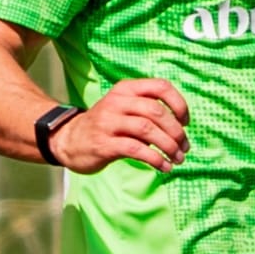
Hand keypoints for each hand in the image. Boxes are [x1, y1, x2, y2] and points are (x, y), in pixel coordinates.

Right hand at [52, 79, 191, 173]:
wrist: (69, 140)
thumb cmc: (106, 126)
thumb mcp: (124, 108)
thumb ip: (148, 111)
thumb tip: (181, 129)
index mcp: (125, 89)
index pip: (160, 86)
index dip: (179, 104)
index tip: (185, 122)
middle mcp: (117, 102)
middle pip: (156, 111)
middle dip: (176, 131)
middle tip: (184, 147)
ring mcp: (108, 122)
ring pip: (148, 129)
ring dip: (169, 146)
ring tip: (178, 159)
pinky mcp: (104, 144)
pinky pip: (136, 150)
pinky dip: (155, 159)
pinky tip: (164, 167)